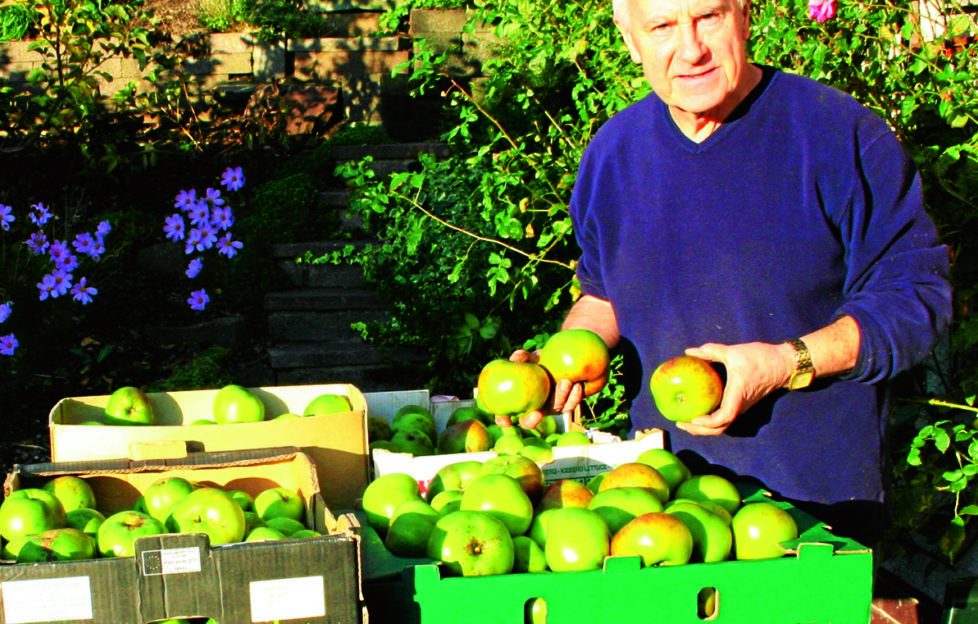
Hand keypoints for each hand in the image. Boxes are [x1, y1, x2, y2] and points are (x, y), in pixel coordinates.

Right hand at [492, 349, 584, 428]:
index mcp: (516, 401)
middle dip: (532, 421)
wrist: (559, 360)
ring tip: (566, 382)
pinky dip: (574, 397)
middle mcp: (531, 409)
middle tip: (538, 413)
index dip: (502, 420)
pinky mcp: (565, 406)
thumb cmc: (537, 360)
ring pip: (553, 410)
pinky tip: (577, 385)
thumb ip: (522, 357)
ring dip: (560, 399)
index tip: (506, 420)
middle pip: (528, 422)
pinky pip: (570, 405)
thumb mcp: (530, 357)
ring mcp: (548, 409)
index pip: (503, 416)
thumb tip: (515, 358)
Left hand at [675, 341, 792, 435]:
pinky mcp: (742, 404)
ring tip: (686, 421)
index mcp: (738, 396)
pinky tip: (699, 410)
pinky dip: (711, 419)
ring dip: (705, 427)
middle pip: (720, 428)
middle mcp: (740, 407)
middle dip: (700, 430)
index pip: (723, 418)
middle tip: (681, 423)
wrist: (783, 364)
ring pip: (723, 425)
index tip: (693, 419)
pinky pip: (725, 417)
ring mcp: (742, 407)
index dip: (707, 422)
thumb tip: (689, 351)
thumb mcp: (733, 352)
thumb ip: (711, 351)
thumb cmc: (760, 358)